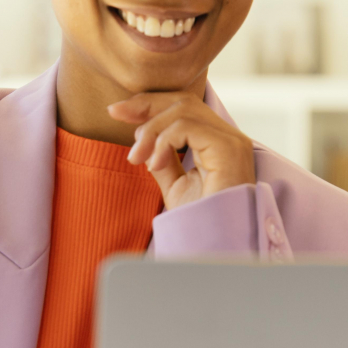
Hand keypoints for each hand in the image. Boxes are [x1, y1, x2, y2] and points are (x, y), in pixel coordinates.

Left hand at [108, 92, 256, 209]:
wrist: (216, 246)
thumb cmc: (202, 222)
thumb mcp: (175, 186)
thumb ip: (164, 161)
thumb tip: (145, 143)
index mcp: (218, 141)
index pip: (183, 107)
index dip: (149, 104)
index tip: (116, 111)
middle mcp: (229, 135)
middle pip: (182, 101)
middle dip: (145, 105)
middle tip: (115, 116)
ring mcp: (231, 140)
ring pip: (182, 110)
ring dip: (150, 130)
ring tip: (137, 157)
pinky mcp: (228, 148)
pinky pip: (187, 127)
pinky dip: (163, 141)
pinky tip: (154, 163)